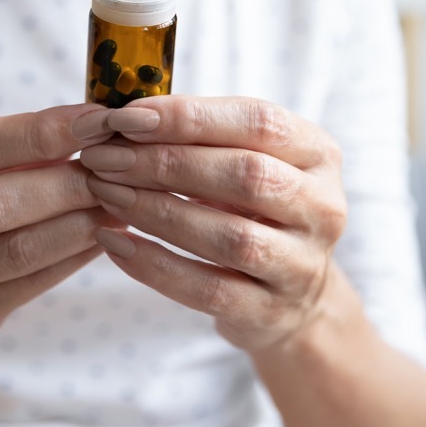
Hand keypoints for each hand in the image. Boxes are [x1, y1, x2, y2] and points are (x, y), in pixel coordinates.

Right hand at [0, 104, 119, 353]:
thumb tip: (89, 126)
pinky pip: (29, 285)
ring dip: (78, 222)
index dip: (39, 132)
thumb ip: (4, 150)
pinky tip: (103, 235)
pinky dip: (73, 256)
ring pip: (16, 249)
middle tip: (116, 167)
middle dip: (64, 182)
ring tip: (119, 201)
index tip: (95, 120)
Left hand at [79, 96, 346, 353]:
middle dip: (164, 163)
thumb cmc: (253, 209)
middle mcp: (322, 207)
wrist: (294, 296)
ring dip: (156, 212)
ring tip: (106, 194)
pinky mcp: (271, 312)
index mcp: (317, 153)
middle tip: (103, 157)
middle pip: (245, 176)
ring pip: (229, 236)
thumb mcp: (246, 160)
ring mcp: (301, 264)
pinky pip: (209, 290)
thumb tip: (123, 114)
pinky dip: (156, 266)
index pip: (258, 122)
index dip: (189, 117)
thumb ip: (200, 135)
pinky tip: (116, 245)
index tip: (125, 117)